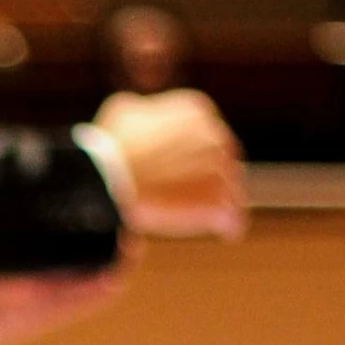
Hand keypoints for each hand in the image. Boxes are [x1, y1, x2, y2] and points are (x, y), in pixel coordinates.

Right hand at [89, 88, 245, 238]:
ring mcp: (221, 170)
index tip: (185, 169)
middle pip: (224, 161)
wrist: (112, 179)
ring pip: (232, 189)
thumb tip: (140, 123)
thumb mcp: (125, 111)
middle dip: (212, 178)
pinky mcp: (218, 202)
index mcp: (197, 111)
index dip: (198, 154)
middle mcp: (216, 135)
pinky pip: (233, 218)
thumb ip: (143, 113)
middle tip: (197, 196)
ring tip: (214, 218)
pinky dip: (229, 226)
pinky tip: (225, 233)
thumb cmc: (112, 146)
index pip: (209, 134)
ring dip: (222, 203)